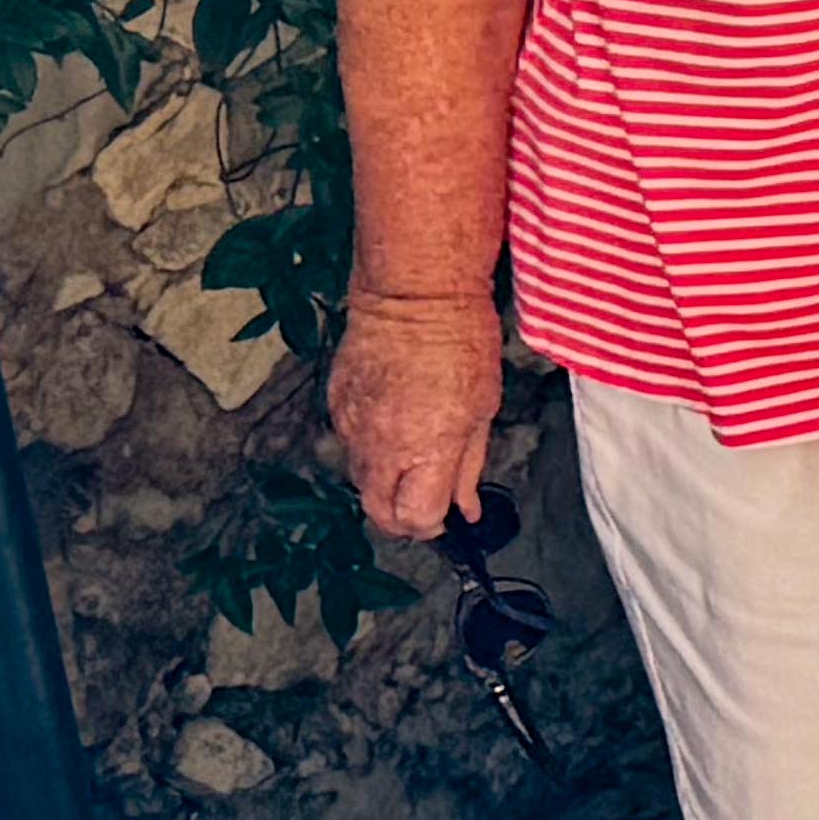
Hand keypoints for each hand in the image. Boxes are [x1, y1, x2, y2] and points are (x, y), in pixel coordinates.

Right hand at [332, 292, 504, 541]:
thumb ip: (468, 466)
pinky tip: (396, 418)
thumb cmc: (460, 342)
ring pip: (363, 479)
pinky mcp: (336, 406)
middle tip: (429, 500)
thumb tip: (464, 508)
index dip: (433, 525)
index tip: (447, 516)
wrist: (412, 294)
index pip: (415, 519)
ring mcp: (352, 427)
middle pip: (379, 513)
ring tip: (417, 448)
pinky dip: (373, 445)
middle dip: (404, 517)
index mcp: (424, 449)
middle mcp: (380, 446)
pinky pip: (352, 443)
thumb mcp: (482, 408)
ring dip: (388, 480)